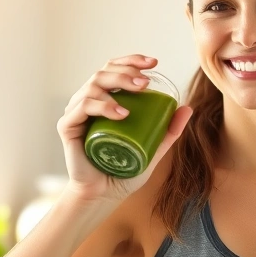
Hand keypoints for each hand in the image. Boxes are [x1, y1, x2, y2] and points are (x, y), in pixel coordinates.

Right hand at [57, 55, 191, 203]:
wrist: (103, 195)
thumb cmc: (124, 170)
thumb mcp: (152, 149)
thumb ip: (168, 131)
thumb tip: (188, 108)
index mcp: (104, 100)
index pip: (114, 69)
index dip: (131, 61)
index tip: (153, 63)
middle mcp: (87, 102)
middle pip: (104, 73)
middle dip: (126, 72)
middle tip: (146, 82)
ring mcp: (76, 113)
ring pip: (92, 86)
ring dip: (116, 85)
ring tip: (137, 94)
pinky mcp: (67, 127)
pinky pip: (82, 108)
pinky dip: (102, 106)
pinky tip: (120, 113)